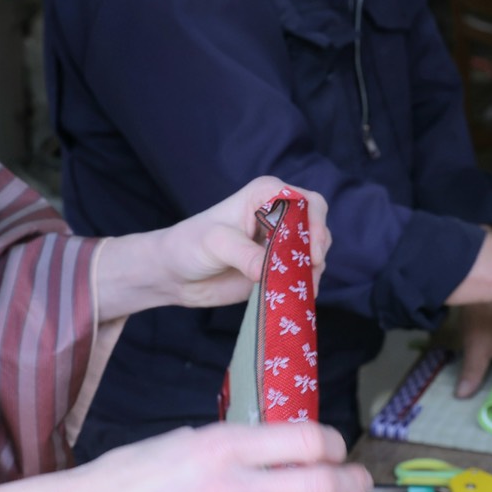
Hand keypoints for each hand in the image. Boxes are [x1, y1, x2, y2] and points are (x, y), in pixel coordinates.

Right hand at [58, 421, 370, 491]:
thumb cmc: (129, 475)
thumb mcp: (183, 440)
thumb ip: (230, 446)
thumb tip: (274, 448)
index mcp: (222, 443)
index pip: (303, 438)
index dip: (331, 443)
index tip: (334, 448)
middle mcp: (230, 484)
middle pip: (316, 484)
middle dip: (349, 483)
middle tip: (357, 483)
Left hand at [96, 177, 330, 320]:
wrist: (175, 274)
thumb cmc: (189, 245)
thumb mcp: (216, 244)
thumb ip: (245, 255)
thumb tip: (269, 272)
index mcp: (265, 195)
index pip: (305, 202)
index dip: (315, 224)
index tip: (311, 253)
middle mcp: (278, 215)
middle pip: (317, 227)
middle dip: (316, 250)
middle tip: (307, 273)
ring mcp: (280, 243)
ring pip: (314, 253)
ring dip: (311, 271)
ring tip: (296, 288)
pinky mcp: (277, 268)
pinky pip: (303, 275)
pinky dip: (304, 285)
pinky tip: (294, 296)